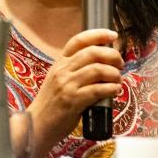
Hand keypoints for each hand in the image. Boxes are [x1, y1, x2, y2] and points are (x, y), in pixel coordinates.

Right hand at [26, 28, 122, 157]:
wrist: (37, 124)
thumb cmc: (51, 103)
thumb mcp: (59, 79)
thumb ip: (75, 69)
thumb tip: (102, 63)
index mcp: (59, 62)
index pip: (78, 40)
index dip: (98, 34)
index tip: (112, 35)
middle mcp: (63, 70)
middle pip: (92, 52)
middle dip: (112, 56)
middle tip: (120, 63)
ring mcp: (67, 85)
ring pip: (98, 69)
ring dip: (114, 73)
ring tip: (118, 79)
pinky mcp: (73, 100)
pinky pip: (98, 90)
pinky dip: (111, 88)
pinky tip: (115, 90)